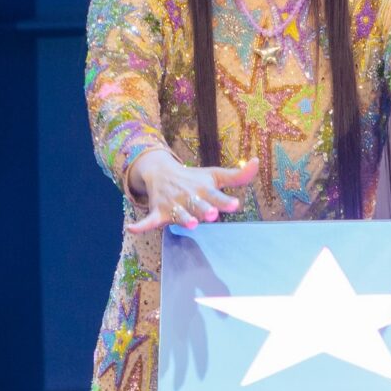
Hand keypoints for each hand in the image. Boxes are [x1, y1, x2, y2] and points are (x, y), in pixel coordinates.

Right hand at [124, 151, 258, 232]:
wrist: (162, 171)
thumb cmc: (194, 178)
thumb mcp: (215, 175)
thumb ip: (238, 175)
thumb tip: (258, 162)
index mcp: (204, 188)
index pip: (217, 196)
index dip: (226, 201)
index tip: (236, 205)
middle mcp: (188, 196)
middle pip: (197, 205)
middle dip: (204, 209)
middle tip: (211, 214)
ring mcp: (173, 204)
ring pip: (178, 213)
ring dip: (182, 218)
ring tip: (189, 223)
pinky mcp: (159, 211)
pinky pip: (148, 220)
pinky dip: (141, 225)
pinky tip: (133, 228)